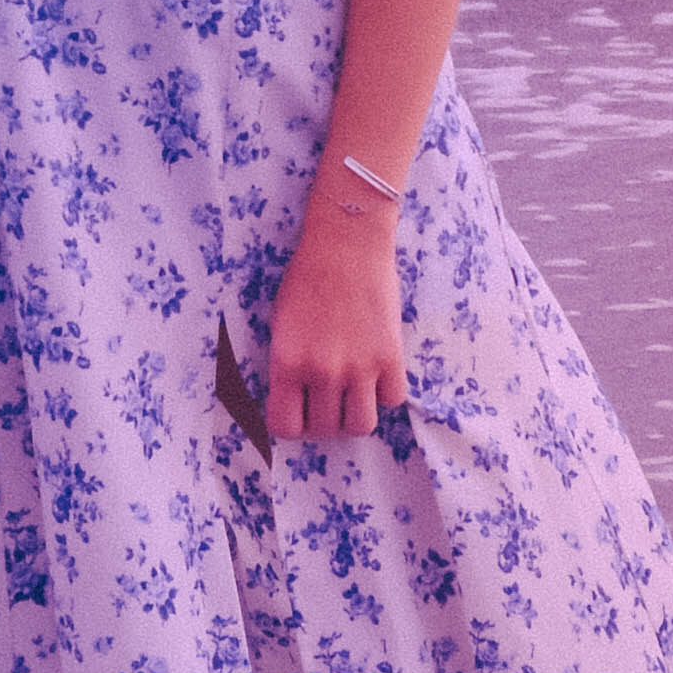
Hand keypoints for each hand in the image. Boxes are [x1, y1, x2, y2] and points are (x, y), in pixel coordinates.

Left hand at [262, 224, 410, 448]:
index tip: (299, 412)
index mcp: (287, 363)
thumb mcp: (280, 323)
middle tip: (327, 402)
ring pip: (361, 426)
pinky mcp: (392, 357)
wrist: (347, 243)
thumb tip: (293, 401)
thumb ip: (286, 366)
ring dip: (355, 415)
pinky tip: (376, 374)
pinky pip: (392, 400)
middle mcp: (323, 372)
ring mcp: (360, 367)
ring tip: (352, 395)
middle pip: (325, 430)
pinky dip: (385, 393)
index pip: (286, 427)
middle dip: (324, 422)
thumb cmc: (307, 278)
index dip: (293, 424)